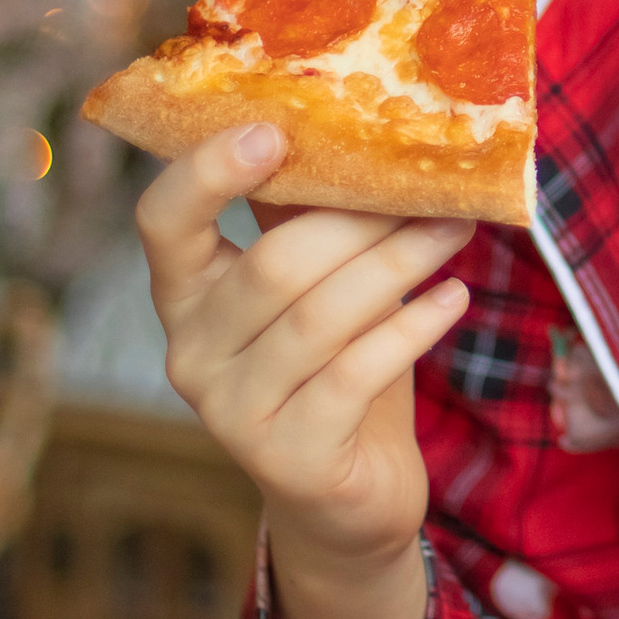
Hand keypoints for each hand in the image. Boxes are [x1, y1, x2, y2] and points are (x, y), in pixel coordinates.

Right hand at [137, 123, 469, 577]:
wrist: (348, 498)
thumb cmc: (335, 368)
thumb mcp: (317, 285)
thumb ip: (313, 217)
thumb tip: (367, 120)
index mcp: (184, 295)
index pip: (163, 222)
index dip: (207, 172)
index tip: (274, 129)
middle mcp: (189, 354)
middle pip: (274, 265)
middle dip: (361, 220)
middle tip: (433, 190)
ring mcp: (232, 413)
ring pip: (321, 316)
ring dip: (399, 263)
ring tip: (456, 231)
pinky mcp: (286, 459)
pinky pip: (355, 374)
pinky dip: (412, 328)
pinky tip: (454, 298)